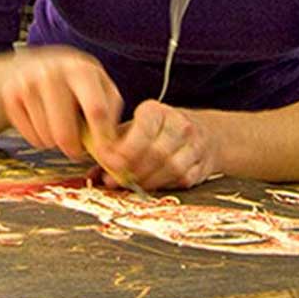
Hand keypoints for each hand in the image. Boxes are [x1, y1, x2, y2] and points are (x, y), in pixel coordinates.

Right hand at [0, 46, 120, 161]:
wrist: (39, 64)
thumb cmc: (79, 84)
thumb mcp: (101, 89)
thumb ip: (110, 118)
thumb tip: (112, 154)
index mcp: (82, 70)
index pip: (96, 111)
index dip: (101, 140)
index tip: (103, 155)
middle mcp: (52, 72)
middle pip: (65, 132)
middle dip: (74, 149)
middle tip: (77, 149)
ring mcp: (28, 82)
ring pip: (47, 137)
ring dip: (56, 143)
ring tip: (60, 129)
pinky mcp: (10, 94)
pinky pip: (30, 137)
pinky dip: (40, 140)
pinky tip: (44, 126)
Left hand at [88, 100, 220, 190]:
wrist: (205, 134)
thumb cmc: (160, 133)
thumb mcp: (135, 130)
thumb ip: (114, 148)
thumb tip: (92, 173)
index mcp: (158, 111)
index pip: (144, 130)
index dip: (125, 150)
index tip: (108, 163)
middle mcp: (180, 125)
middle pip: (156, 152)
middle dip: (132, 170)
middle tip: (113, 181)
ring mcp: (195, 145)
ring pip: (170, 167)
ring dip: (146, 180)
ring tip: (129, 184)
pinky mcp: (202, 165)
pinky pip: (181, 179)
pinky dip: (163, 186)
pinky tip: (150, 185)